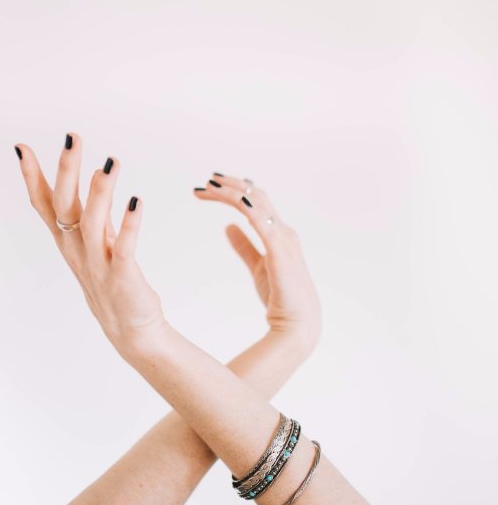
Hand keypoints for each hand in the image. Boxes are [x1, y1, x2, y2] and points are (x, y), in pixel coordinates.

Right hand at [14, 133, 163, 350]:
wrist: (130, 328)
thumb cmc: (112, 279)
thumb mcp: (95, 241)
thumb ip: (90, 209)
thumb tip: (90, 171)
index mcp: (68, 240)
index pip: (44, 204)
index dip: (32, 177)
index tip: (22, 147)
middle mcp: (77, 250)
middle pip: (65, 207)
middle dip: (67, 171)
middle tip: (72, 138)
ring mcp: (98, 264)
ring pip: (91, 223)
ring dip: (99, 192)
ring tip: (109, 164)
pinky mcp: (122, 277)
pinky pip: (123, 248)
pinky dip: (129, 224)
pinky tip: (136, 202)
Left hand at [194, 173, 322, 348]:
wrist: (299, 323)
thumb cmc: (281, 297)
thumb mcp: (257, 266)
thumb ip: (243, 246)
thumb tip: (227, 226)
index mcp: (278, 233)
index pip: (256, 201)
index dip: (234, 191)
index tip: (210, 187)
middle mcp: (283, 231)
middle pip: (256, 196)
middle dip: (231, 186)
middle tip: (206, 181)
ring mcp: (283, 238)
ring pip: (257, 203)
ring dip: (233, 192)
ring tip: (210, 186)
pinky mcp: (280, 250)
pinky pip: (262, 222)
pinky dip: (248, 208)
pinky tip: (235, 200)